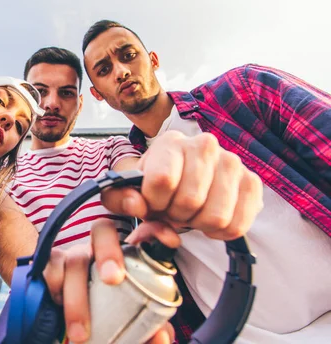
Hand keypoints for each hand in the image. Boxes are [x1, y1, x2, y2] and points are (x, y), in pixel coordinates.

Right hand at [43, 220, 179, 342]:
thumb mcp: (131, 321)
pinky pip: (50, 272)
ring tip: (81, 333)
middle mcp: (97, 249)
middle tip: (113, 279)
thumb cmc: (106, 315)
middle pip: (102, 230)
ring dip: (78, 297)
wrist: (67, 319)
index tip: (171, 242)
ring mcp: (73, 256)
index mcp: (124, 256)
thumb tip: (161, 336)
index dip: (155, 231)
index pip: (142, 232)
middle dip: (108, 251)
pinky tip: (59, 312)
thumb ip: (149, 327)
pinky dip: (55, 293)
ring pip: (74, 260)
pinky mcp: (50, 268)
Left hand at [103, 131, 263, 239]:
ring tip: (190, 213)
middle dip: (176, 216)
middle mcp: (205, 144)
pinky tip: (208, 219)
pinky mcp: (252, 182)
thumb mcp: (127, 191)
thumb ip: (121, 198)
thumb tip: (136, 205)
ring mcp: (232, 162)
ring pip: (216, 216)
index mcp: (170, 142)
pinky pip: (238, 225)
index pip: (162, 180)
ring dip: (198, 224)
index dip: (153, 203)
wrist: (182, 181)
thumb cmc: (153, 186)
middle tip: (172, 210)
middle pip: (190, 201)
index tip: (152, 203)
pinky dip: (220, 232)